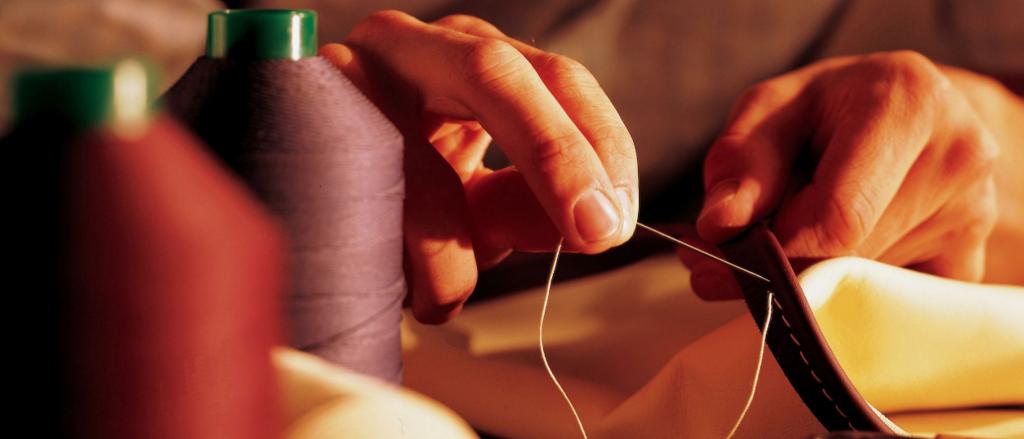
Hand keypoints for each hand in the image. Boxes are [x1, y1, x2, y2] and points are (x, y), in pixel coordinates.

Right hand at [322, 11, 637, 321]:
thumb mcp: (475, 194)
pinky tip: (398, 283)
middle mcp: (417, 46)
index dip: (600, 146)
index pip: (560, 79)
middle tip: (593, 232)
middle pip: (500, 77)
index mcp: (475, 57)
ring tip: (445, 294)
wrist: (290, 177)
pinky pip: (366, 195)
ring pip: (425, 151)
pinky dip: (396, 258)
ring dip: (449, 248)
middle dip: (556, 160)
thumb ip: (527, 202)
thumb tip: (587, 223)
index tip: (615, 220)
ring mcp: (353, 71)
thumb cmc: (397, 192)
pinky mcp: (303, 117)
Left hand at [686, 51, 1002, 299]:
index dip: (776, 249)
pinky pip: (887, 306)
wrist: (903, 113)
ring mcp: (974, 215)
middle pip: (850, 258)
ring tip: (796, 232)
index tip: (732, 252)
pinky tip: (834, 252)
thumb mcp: (771, 110)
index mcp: (909, 105)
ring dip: (812, 276)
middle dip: (785, 263)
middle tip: (745, 246)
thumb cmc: (828, 108)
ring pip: (864, 288)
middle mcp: (958, 158)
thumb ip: (740, 162)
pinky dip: (845, 292)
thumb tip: (720, 225)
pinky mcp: (969, 261)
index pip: (838, 218)